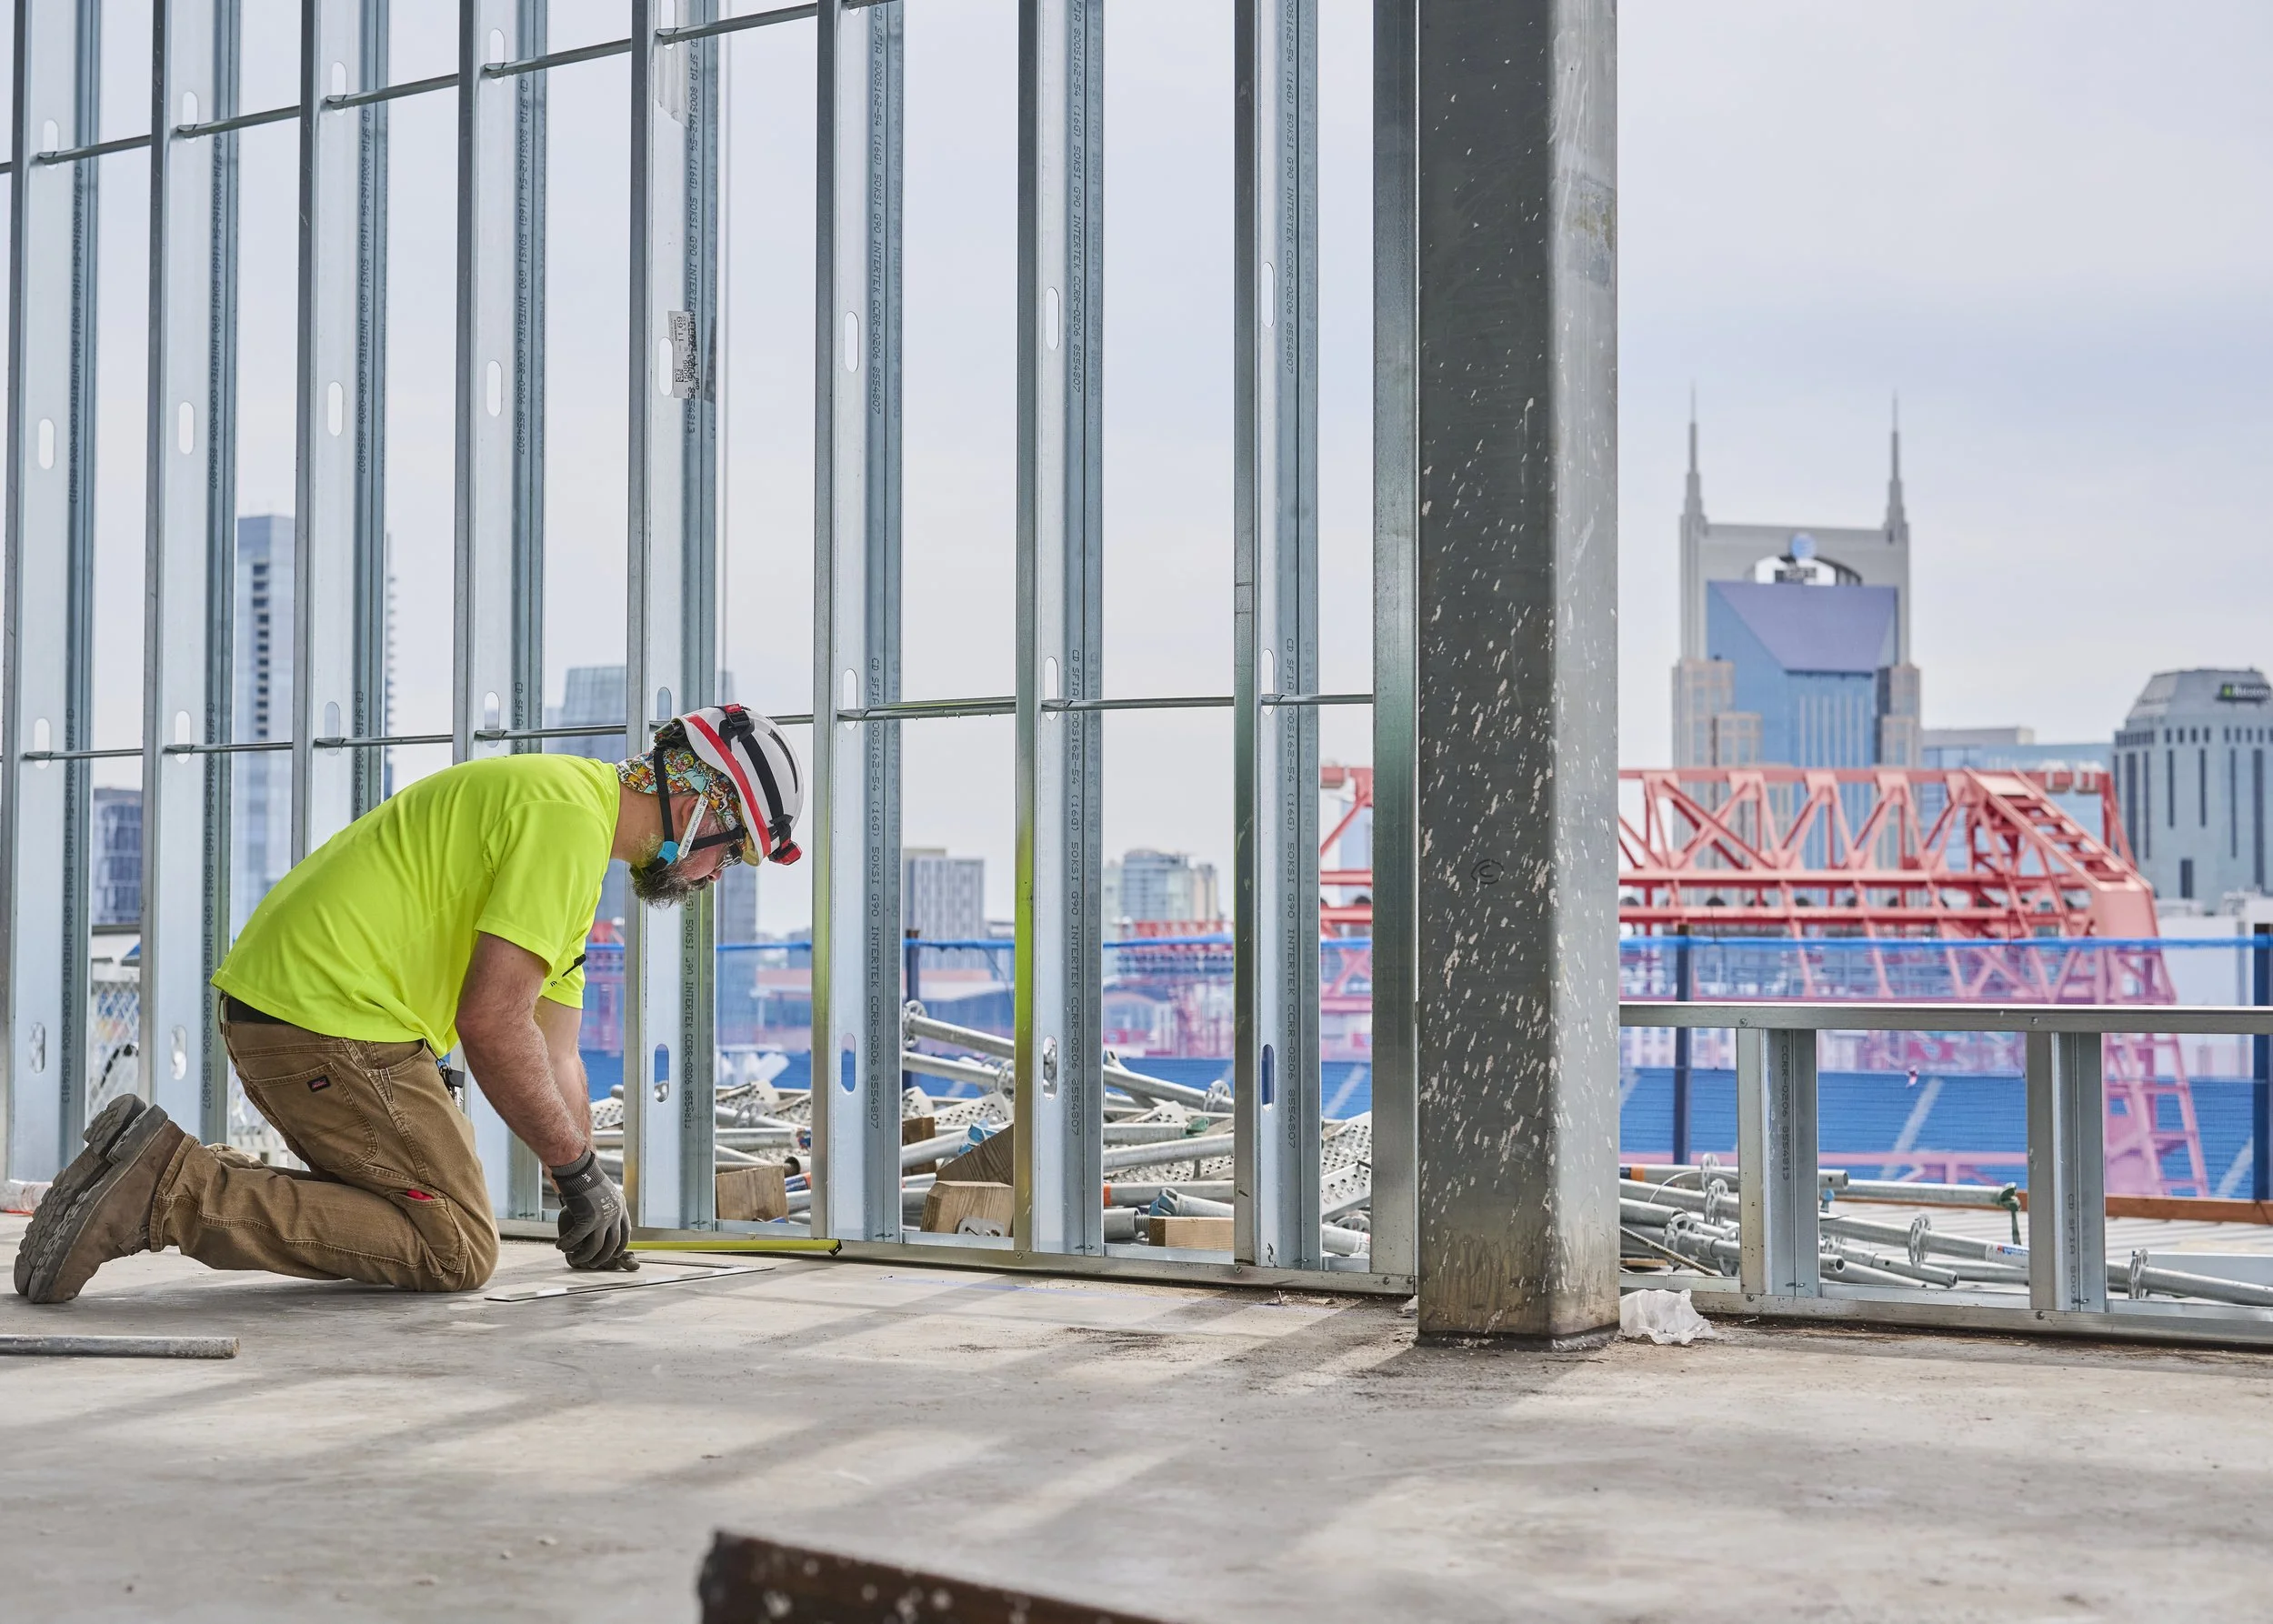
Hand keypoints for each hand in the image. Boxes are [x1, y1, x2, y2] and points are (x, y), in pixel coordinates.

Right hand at [549, 1149, 637, 1271]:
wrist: (580, 1169)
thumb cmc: (587, 1178)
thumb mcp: (604, 1191)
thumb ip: (606, 1205)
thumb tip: (603, 1215)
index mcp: (621, 1207)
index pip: (625, 1232)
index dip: (620, 1246)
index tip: (614, 1254)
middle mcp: (615, 1214)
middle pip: (612, 1244)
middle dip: (602, 1256)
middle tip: (593, 1264)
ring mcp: (603, 1218)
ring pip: (596, 1247)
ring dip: (584, 1256)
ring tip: (574, 1258)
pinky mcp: (588, 1219)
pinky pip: (576, 1239)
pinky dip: (567, 1244)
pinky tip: (560, 1246)